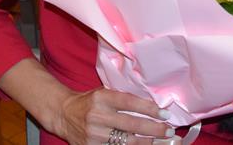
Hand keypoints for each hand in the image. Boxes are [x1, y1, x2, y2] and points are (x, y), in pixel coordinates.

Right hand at [56, 88, 173, 144]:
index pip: (130, 103)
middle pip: (131, 125)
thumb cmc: (89, 102)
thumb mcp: (104, 93)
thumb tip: (151, 106)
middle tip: (169, 131)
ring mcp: (94, 134)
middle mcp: (97, 116)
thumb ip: (123, 99)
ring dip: (146, 143)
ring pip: (126, 142)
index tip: (165, 114)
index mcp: (102, 98)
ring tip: (161, 142)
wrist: (63, 113)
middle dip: (154, 129)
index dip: (149, 109)